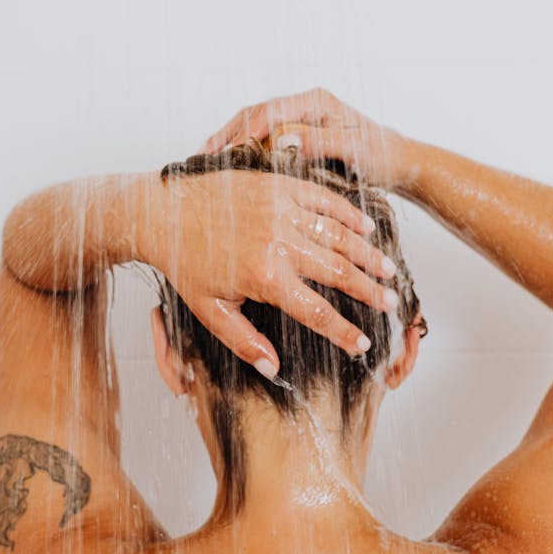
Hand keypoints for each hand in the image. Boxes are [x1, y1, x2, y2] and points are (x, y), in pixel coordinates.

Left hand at [139, 169, 399, 378]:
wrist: (161, 211)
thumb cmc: (185, 262)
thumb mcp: (209, 310)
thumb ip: (244, 341)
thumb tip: (273, 369)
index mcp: (264, 277)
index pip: (317, 312)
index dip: (345, 332)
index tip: (364, 345)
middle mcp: (278, 242)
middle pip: (338, 272)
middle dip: (369, 292)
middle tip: (391, 304)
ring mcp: (281, 209)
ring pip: (338, 236)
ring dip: (368, 255)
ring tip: (389, 272)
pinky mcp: (279, 184)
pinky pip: (324, 199)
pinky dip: (349, 215)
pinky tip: (366, 228)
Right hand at [200, 88, 413, 187]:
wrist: (396, 164)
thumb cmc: (380, 156)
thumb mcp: (351, 149)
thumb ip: (318, 143)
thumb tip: (284, 140)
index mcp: (315, 102)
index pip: (271, 110)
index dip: (247, 130)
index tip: (230, 150)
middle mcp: (303, 107)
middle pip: (255, 115)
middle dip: (228, 133)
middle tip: (205, 154)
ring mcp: (297, 121)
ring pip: (253, 126)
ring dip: (229, 141)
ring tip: (205, 159)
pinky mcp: (295, 137)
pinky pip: (262, 140)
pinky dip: (242, 150)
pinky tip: (225, 164)